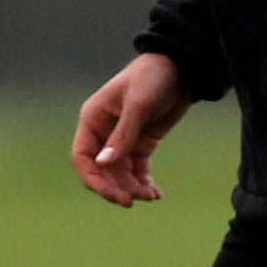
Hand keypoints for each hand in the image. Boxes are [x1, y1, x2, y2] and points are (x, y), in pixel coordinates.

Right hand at [71, 53, 191, 207]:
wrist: (183, 66)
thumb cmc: (154, 76)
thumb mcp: (139, 104)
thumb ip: (122, 135)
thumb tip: (102, 164)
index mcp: (93, 120)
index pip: (83, 157)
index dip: (93, 178)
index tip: (111, 193)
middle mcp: (104, 132)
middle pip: (102, 169)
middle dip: (115, 187)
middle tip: (131, 201)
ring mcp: (124, 138)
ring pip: (120, 172)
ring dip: (132, 187)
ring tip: (149, 196)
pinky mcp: (143, 142)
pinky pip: (138, 168)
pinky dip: (144, 181)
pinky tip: (155, 193)